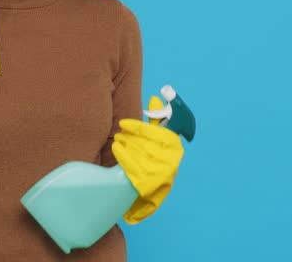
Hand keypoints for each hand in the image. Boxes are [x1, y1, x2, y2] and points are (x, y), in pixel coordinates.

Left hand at [112, 100, 184, 223]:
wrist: (147, 193)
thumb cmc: (152, 160)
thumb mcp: (158, 142)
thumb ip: (157, 122)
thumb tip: (156, 99)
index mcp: (175, 148)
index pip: (156, 132)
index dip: (138, 127)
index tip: (123, 123)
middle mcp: (170, 161)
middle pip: (144, 142)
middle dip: (128, 136)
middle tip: (119, 132)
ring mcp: (159, 174)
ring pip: (136, 151)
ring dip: (124, 143)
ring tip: (118, 140)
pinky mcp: (146, 184)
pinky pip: (130, 164)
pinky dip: (121, 153)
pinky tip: (116, 148)